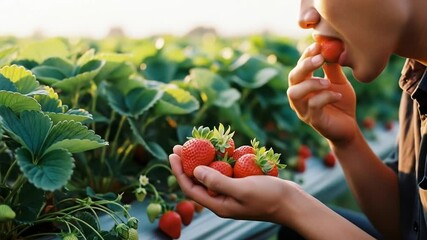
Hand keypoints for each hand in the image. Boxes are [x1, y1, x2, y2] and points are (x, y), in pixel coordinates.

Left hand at [169, 145, 300, 223]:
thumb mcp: (241, 189)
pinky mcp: (242, 183)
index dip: (179, 171)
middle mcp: (222, 199)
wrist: (293, 202)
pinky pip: (227, 170)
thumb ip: (217, 181)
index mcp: (219, 204)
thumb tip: (195, 170)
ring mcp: (232, 191)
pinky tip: (220, 147)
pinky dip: (222, 159)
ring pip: (212, 173)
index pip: (191, 188)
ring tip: (196, 142)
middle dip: (187, 163)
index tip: (173, 154)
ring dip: (203, 158)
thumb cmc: (269, 197)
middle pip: (198, 180)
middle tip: (179, 145)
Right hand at [287, 43, 356, 144]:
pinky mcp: (312, 120)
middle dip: (304, 66)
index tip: (317, 45)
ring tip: (327, 82)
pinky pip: (313, 106)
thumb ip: (332, 68)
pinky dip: (326, 97)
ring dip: (310, 84)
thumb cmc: (341, 102)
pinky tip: (338, 95)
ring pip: (295, 93)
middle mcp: (299, 96)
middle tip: (320, 58)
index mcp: (303, 84)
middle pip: (292, 78)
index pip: (299, 66)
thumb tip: (331, 47)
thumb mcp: (339, 81)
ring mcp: (303, 109)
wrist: (349, 126)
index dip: (306, 55)